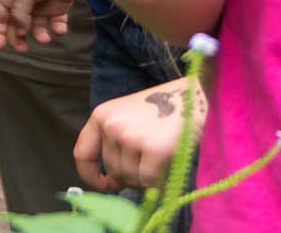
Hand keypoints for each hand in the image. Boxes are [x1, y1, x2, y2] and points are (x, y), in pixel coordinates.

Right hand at [0, 0, 81, 51]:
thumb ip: (18, 15)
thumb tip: (19, 33)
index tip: (0, 47)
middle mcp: (26, 3)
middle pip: (17, 26)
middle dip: (18, 39)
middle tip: (23, 49)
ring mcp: (43, 5)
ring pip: (37, 28)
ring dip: (39, 35)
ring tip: (45, 38)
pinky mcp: (59, 6)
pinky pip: (56, 24)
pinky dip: (57, 30)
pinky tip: (60, 29)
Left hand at [75, 79, 204, 191]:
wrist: (198, 94)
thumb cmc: (166, 107)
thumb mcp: (130, 117)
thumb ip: (115, 144)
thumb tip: (109, 183)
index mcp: (102, 115)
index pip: (82, 154)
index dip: (91, 175)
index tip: (104, 185)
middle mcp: (112, 125)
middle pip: (113, 170)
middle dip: (130, 175)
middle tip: (151, 158)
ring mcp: (131, 137)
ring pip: (131, 178)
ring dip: (146, 177)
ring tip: (162, 153)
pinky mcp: (153, 149)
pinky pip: (149, 182)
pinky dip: (159, 180)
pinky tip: (169, 161)